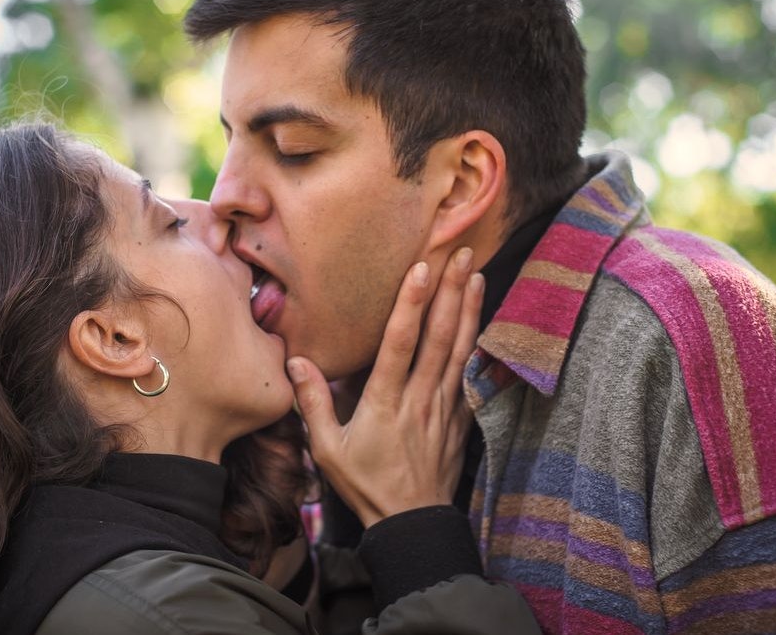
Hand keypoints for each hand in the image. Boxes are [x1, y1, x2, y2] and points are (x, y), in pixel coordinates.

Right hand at [287, 247, 483, 527]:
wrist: (412, 522)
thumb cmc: (366, 486)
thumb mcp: (328, 450)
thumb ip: (313, 404)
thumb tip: (296, 361)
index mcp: (386, 403)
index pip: (401, 344)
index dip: (412, 304)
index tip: (421, 270)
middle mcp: (420, 398)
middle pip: (439, 337)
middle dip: (450, 292)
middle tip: (460, 254)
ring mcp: (444, 407)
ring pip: (460, 350)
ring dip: (469, 309)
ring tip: (475, 274)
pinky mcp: (458, 417)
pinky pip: (469, 372)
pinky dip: (475, 342)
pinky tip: (480, 320)